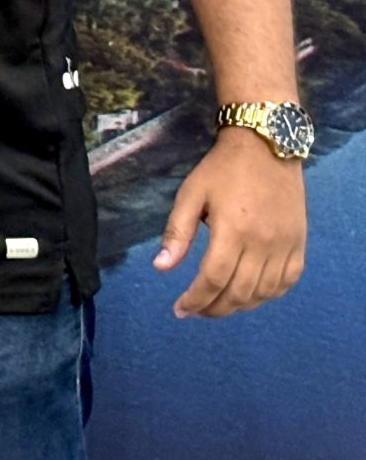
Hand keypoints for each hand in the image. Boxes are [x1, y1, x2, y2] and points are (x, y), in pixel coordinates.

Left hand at [152, 129, 305, 317]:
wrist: (267, 148)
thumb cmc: (222, 169)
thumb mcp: (191, 194)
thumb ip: (177, 233)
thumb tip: (160, 267)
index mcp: (232, 231)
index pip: (213, 279)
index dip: (195, 299)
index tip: (180, 310)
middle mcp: (263, 244)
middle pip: (238, 292)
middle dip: (213, 308)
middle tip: (195, 311)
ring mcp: (285, 246)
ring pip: (263, 292)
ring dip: (238, 306)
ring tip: (217, 305)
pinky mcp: (299, 244)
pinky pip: (286, 282)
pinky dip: (267, 295)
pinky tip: (249, 295)